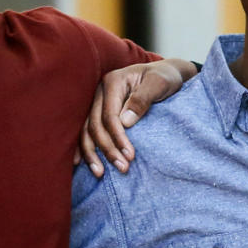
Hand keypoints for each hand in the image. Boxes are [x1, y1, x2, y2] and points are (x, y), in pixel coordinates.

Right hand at [79, 58, 196, 175]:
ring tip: (100, 173)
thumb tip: (125, 122)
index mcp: (113, 82)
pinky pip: (88, 131)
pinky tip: (81, 163)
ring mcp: (98, 102)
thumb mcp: (160, 83)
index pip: (110, 115)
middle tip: (123, 168)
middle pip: (95, 125)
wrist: (166, 74)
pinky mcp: (100, 112)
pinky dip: (85, 148)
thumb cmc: (165, 78)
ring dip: (92, 153)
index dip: (118, 137)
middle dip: (107, 149)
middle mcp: (101, 92)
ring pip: (87, 130)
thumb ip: (143, 99)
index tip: (130, 156)